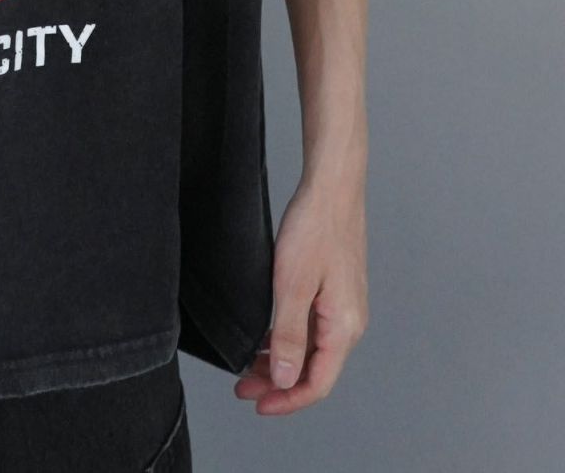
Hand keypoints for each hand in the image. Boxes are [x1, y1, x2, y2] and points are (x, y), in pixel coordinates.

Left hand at [233, 175, 368, 414]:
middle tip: (244, 387)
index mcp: (343, 327)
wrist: (332, 188)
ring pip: (312, 350)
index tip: (257, 404)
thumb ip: (289, 335)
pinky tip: (268, 337)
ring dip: (282, 362)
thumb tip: (285, 379)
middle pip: (315, 370)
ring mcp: (343, 306)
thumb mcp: (292, 284)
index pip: (317, 383)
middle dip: (279, 384)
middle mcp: (348, 322)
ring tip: (250, 366)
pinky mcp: (335, 291)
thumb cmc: (315, 228)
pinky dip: (289, 340)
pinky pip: (312, 329)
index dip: (286, 400)